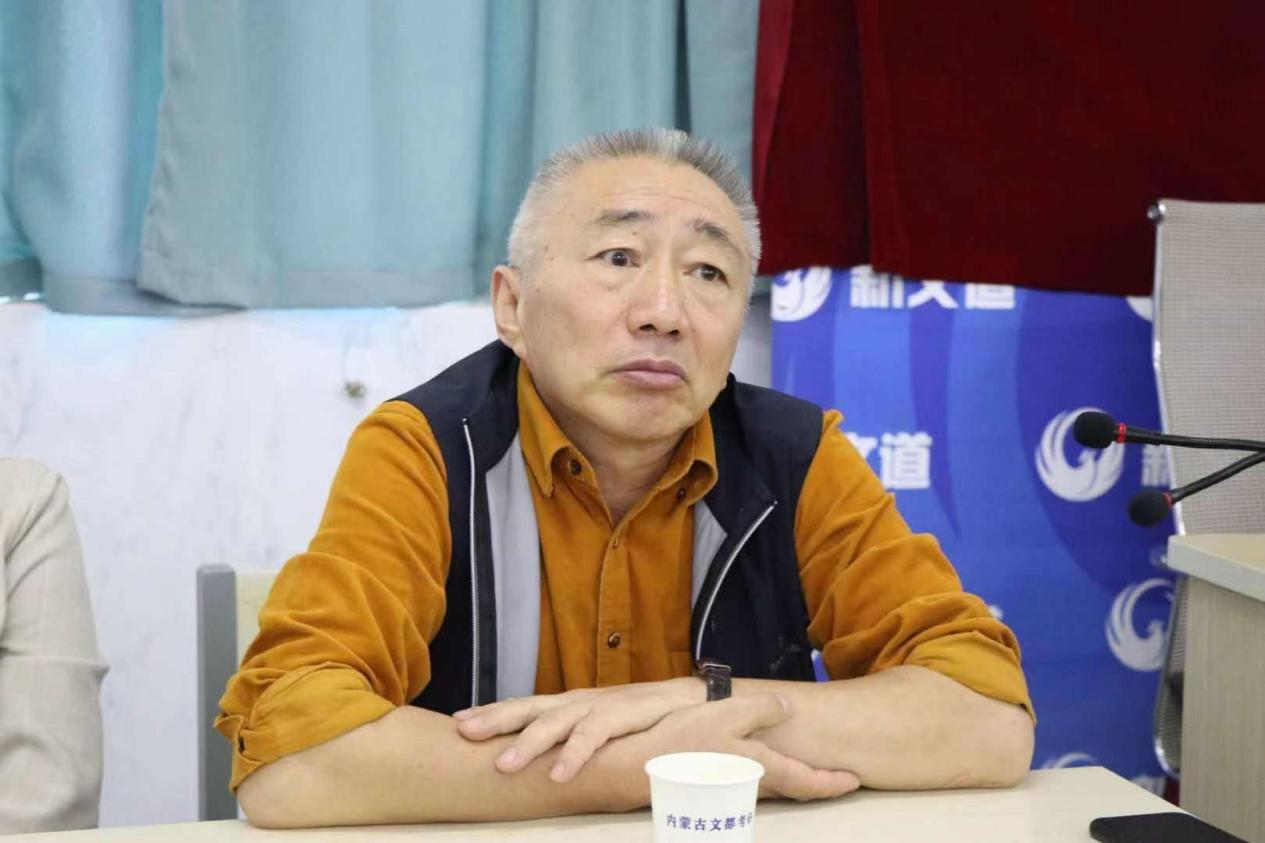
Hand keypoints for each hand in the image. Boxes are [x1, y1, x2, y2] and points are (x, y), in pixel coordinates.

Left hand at [454, 678, 702, 781]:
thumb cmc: (637, 717)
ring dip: (529, 743)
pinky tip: (560, 774)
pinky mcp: (624, 715)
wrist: (688, 699)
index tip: (457, 721)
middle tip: (465, 732)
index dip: (492, 711)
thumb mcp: (596, 726)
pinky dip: (575, 754)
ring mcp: (599, 706)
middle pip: (529, 707)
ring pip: (556, 722)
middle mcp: (577, 701)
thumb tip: (534, 757)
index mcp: (567, 704)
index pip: (523, 705)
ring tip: (505, 765)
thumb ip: (567, 737)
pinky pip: (594, 736)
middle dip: (496, 720)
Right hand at [638, 693, 859, 801]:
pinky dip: (762, 775)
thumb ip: (762, 708)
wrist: (638, 766)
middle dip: (815, 782)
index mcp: (761, 769)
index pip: (807, 781)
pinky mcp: (712, 786)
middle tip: (835, 775)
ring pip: (770, 785)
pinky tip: (754, 762)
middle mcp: (750, 785)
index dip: (833, 782)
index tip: (854, 780)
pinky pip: (748, 781)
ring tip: (801, 767)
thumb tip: (788, 706)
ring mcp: (731, 788)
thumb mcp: (728, 713)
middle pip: (791, 787)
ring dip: (789, 779)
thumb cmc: (685, 740)